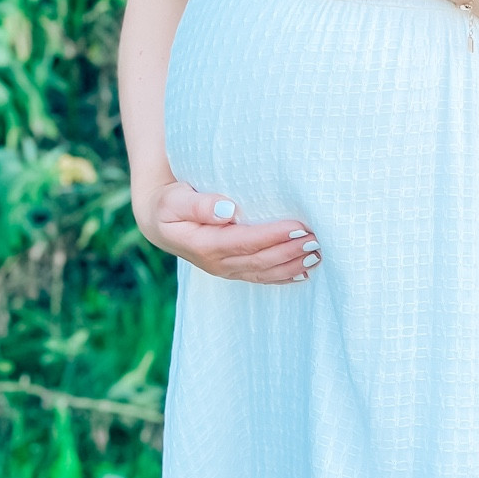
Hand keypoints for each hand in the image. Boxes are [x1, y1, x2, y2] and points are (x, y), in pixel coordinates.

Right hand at [133, 178, 321, 284]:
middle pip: (261, 261)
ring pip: (265, 272)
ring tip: (318, 253)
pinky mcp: (234, 270)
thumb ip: (198, 205)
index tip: (299, 225)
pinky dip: (285, 276)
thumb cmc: (170, 203)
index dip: (274, 236)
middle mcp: (218, 263)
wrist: (160, 220)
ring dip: (293, 265)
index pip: (246, 242)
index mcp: (205, 245)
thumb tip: (226, 209)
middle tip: (317, 239)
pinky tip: (305, 271)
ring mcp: (227, 269)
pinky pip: (262, 277)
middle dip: (291, 251)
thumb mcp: (174, 200)